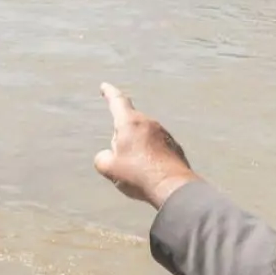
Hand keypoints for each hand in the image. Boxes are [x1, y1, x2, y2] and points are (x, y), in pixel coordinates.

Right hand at [93, 82, 199, 209]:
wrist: (172, 187)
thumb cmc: (139, 175)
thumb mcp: (109, 168)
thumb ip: (102, 158)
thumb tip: (106, 156)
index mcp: (130, 123)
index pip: (117, 101)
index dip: (109, 93)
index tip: (105, 87)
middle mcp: (148, 123)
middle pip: (129, 124)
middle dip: (122, 138)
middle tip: (120, 160)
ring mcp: (164, 134)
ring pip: (143, 137)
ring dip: (137, 150)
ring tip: (137, 173)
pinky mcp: (174, 146)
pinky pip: (156, 148)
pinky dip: (150, 157)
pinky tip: (149, 175)